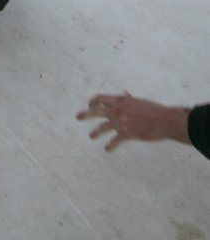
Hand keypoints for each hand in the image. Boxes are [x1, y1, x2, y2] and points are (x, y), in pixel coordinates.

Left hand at [76, 93, 190, 150]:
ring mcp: (121, 121)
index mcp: (121, 100)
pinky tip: (107, 149)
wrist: (164, 120)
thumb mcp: (139, 101)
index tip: (89, 105)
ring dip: (96, 132)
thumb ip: (129, 98)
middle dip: (86, 113)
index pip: (101, 98)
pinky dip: (110, 146)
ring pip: (103, 126)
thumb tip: (125, 92)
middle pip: (97, 110)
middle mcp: (118, 109)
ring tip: (91, 136)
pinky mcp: (127, 133)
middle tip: (77, 116)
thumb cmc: (154, 110)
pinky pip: (115, 141)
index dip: (93, 101)